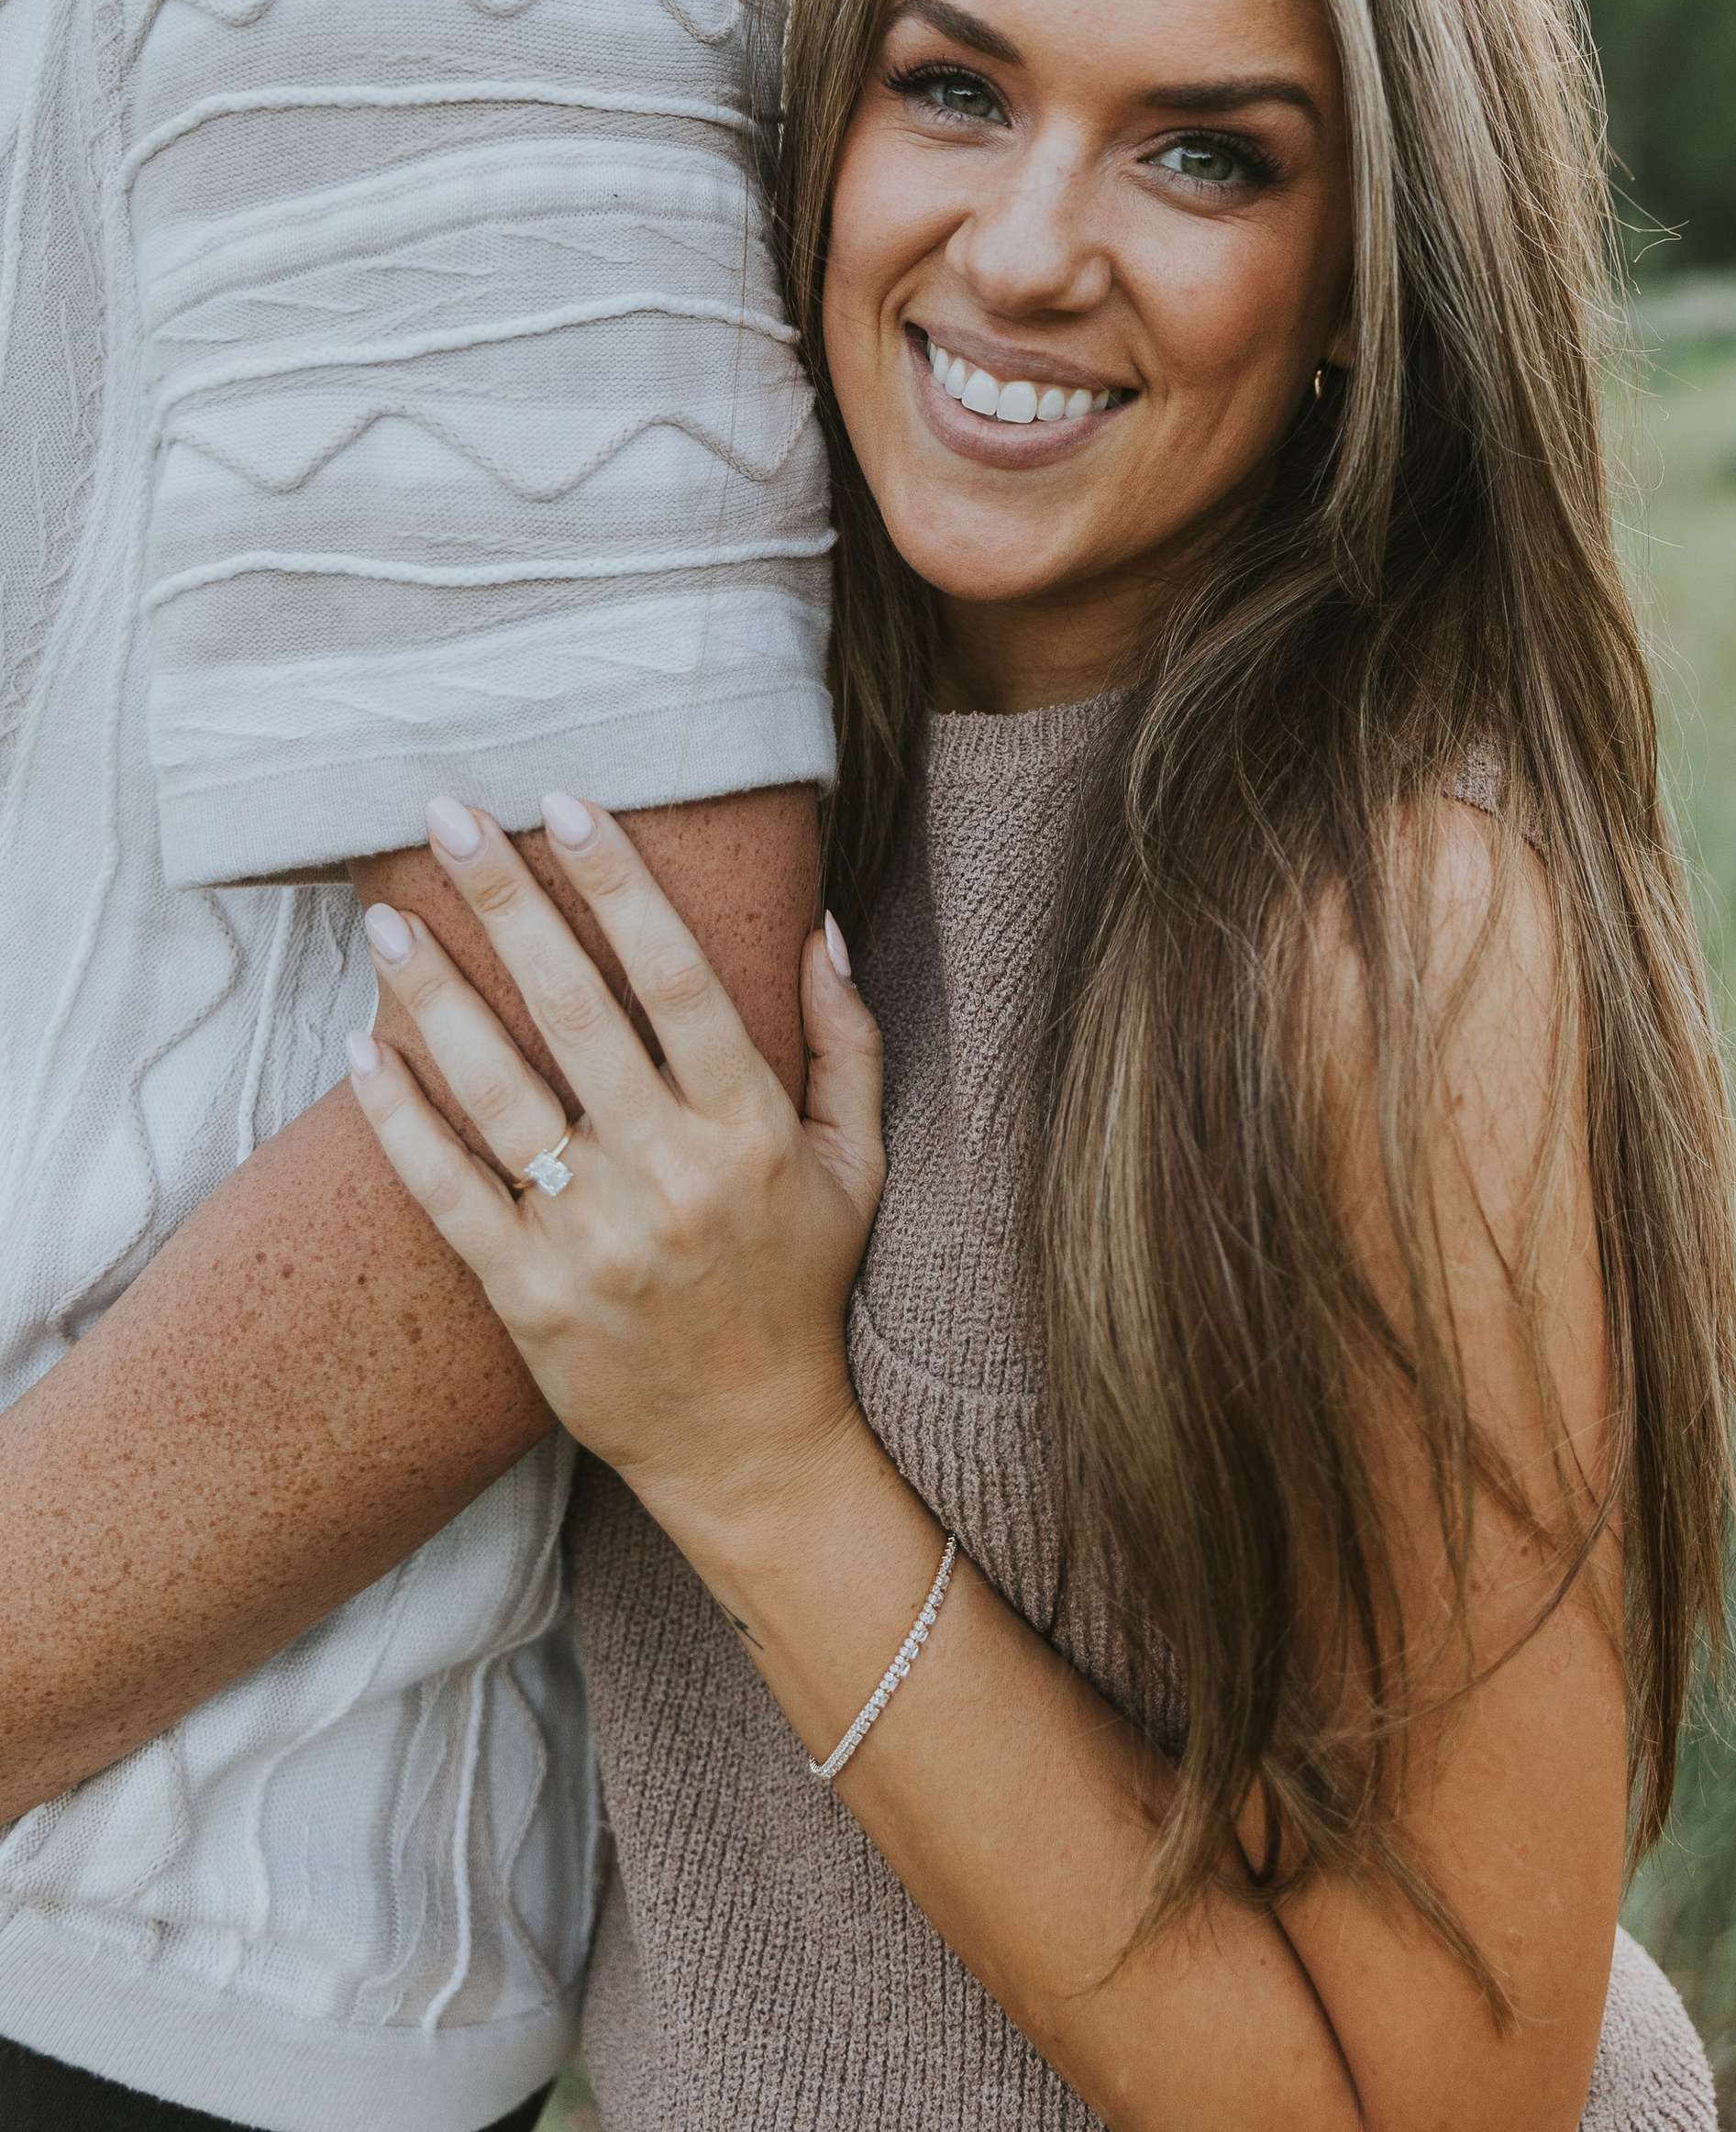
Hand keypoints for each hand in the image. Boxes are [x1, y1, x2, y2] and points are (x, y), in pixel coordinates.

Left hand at [345, 795, 884, 1520]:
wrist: (751, 1448)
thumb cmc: (800, 1289)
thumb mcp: (855, 1164)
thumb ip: (844, 1041)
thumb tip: (819, 927)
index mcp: (747, 1128)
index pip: (680, 978)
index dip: (624, 885)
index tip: (573, 803)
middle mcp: (668, 1174)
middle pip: (576, 1011)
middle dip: (510, 903)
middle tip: (451, 817)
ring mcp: (591, 1239)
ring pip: (497, 1093)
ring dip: (434, 996)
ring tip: (387, 918)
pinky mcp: (527, 1299)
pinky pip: (448, 1195)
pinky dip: (402, 1122)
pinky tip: (362, 1051)